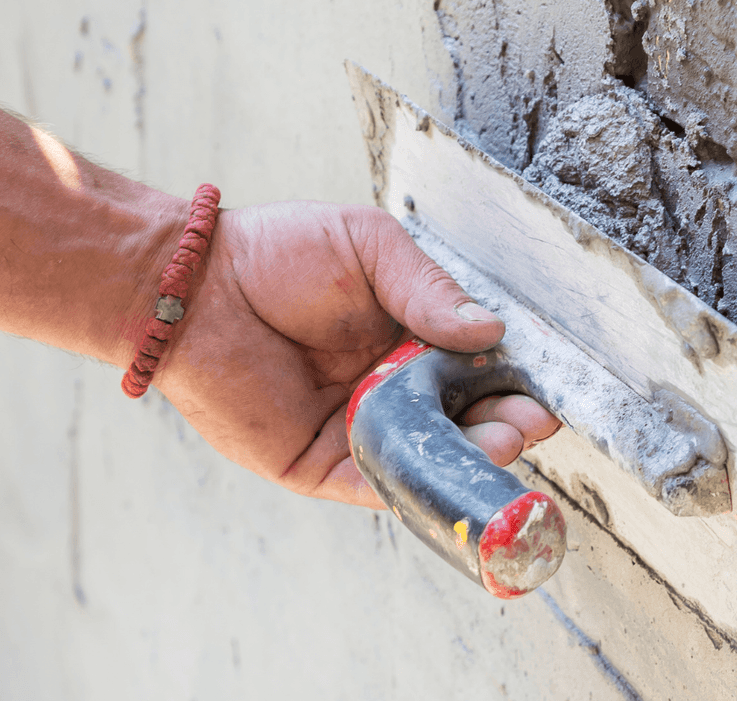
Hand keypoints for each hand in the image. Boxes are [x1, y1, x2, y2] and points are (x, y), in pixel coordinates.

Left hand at [150, 202, 560, 507]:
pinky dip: (411, 488)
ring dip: (467, 456)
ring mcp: (353, 430)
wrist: (196, 283)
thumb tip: (492, 329)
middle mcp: (387, 390)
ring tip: (504, 442)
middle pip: (458, 421)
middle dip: (501, 425)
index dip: (509, 383)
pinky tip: (445, 472)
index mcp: (406, 340)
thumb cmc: (277, 252)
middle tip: (529, 421)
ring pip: (423, 457)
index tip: (540, 388)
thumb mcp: (371, 249)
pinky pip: (372, 485)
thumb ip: (430, 290)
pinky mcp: (315, 464)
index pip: (473, 371)